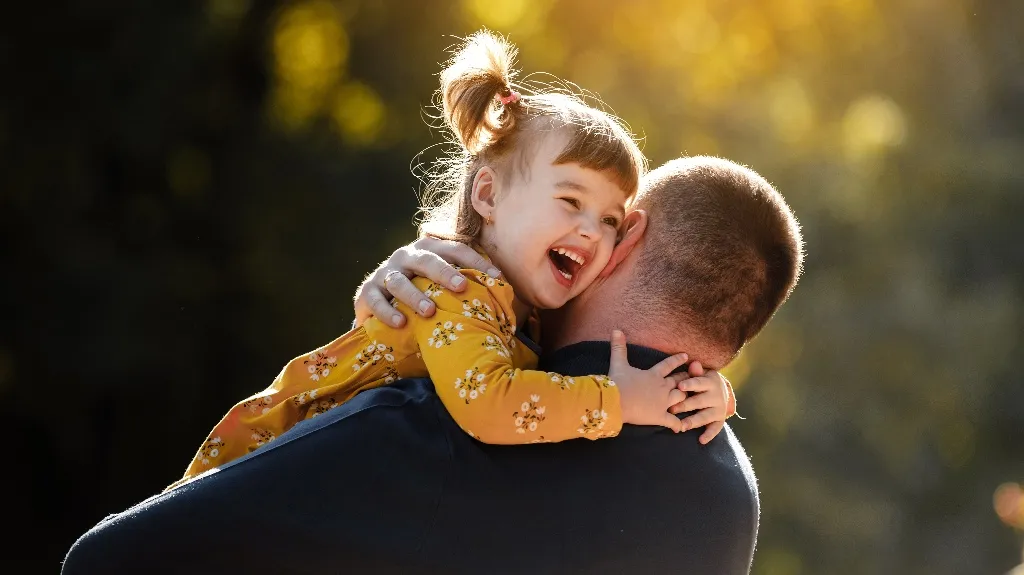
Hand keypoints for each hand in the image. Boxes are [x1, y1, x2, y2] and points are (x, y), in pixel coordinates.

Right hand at [353, 237, 501, 327]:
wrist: (382, 308)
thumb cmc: (425, 295)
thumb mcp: (444, 286)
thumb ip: (468, 284)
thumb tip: (508, 292)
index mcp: (430, 250)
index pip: (456, 249)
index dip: (477, 261)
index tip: (497, 278)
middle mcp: (407, 256)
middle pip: (427, 259)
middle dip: (445, 272)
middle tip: (461, 287)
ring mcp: (385, 273)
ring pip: (399, 281)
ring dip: (414, 295)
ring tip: (429, 311)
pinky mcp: (367, 293)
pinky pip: (375, 301)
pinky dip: (386, 312)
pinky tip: (400, 323)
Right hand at [608, 330, 689, 432]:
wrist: (616, 401)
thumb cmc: (618, 381)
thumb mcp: (618, 362)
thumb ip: (619, 347)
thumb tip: (616, 330)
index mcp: (654, 374)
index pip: (669, 365)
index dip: (678, 360)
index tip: (686, 356)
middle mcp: (662, 387)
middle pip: (678, 381)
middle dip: (685, 379)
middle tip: (691, 378)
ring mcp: (663, 402)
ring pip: (680, 398)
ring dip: (684, 398)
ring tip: (688, 399)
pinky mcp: (660, 416)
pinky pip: (673, 421)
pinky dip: (678, 425)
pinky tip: (682, 428)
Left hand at [670, 361, 733, 443]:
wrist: (721, 389)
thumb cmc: (702, 380)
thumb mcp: (701, 374)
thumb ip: (696, 371)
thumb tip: (693, 363)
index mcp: (710, 382)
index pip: (699, 383)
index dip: (690, 384)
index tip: (680, 386)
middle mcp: (716, 396)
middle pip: (700, 401)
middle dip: (686, 405)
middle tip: (672, 409)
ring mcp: (718, 409)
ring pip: (706, 416)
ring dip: (694, 421)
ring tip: (682, 426)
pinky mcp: (719, 419)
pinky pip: (715, 428)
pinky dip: (709, 435)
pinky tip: (701, 440)